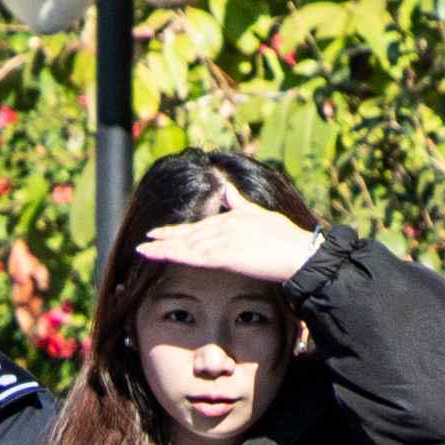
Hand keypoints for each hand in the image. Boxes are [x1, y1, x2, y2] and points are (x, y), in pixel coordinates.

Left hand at [134, 198, 324, 283]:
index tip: (158, 233)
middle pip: (189, 234)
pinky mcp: (226, 254)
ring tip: (144, 250)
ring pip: (187, 245)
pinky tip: (162, 255)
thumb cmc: (287, 238)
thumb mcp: (260, 214)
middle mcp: (225, 227)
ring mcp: (224, 240)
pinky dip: (176, 254)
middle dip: (165, 238)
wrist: (300, 253)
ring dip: (164, 248)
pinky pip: (195, 256)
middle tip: (143, 242)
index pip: (199, 226)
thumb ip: (240, 203)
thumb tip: (226, 188)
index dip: (176, 231)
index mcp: (232, 219)